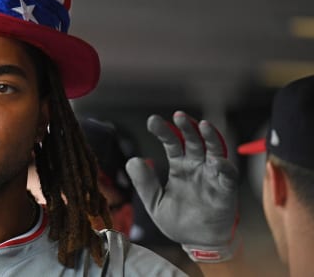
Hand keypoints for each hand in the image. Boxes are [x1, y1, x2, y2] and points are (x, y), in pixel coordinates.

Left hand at [126, 111, 238, 262]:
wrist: (198, 243)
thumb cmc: (178, 222)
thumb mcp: (155, 203)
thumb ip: (145, 183)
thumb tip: (132, 160)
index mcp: (179, 167)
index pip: (172, 142)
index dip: (164, 131)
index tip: (152, 121)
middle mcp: (197, 166)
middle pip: (193, 140)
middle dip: (186, 127)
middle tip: (178, 115)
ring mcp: (212, 176)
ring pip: (214, 150)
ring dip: (210, 137)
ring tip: (202, 125)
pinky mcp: (225, 190)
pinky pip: (227, 174)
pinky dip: (224, 165)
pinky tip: (216, 160)